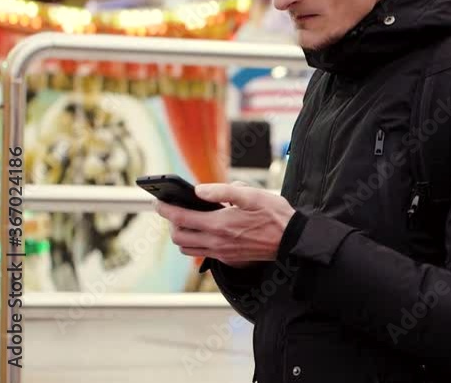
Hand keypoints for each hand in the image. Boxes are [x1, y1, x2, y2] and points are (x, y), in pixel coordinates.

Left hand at [155, 181, 295, 263]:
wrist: (292, 239)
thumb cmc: (274, 214)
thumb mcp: (252, 195)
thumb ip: (223, 191)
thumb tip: (198, 190)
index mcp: (220, 224)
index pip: (181, 218)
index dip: (165, 209)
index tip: (158, 201)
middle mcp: (217, 242)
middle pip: (179, 237)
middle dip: (171, 223)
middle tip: (174, 209)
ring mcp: (222, 252)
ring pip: (187, 249)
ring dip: (181, 235)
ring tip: (187, 220)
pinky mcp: (228, 258)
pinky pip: (201, 253)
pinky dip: (195, 243)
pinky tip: (205, 230)